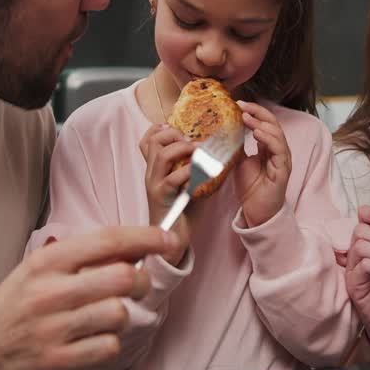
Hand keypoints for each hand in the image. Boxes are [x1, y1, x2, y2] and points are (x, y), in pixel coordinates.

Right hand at [0, 226, 169, 369]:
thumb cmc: (13, 309)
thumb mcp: (36, 271)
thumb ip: (78, 258)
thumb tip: (132, 247)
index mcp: (47, 262)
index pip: (108, 240)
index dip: (146, 238)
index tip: (168, 239)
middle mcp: (50, 292)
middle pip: (122, 277)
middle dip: (141, 282)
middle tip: (135, 288)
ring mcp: (53, 328)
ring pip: (118, 314)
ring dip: (123, 317)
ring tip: (106, 320)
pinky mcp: (57, 361)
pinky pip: (108, 347)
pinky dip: (109, 346)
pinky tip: (94, 343)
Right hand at [139, 123, 194, 263]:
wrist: (172, 241)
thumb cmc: (183, 212)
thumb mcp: (190, 184)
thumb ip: (197, 167)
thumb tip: (221, 151)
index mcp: (155, 168)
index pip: (148, 139)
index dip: (162, 128)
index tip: (181, 129)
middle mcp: (151, 173)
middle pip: (155, 140)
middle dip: (176, 134)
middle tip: (194, 141)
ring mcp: (154, 184)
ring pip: (163, 154)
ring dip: (185, 149)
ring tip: (200, 153)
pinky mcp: (161, 197)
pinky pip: (174, 178)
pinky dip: (191, 172)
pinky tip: (203, 174)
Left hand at [235, 101, 291, 227]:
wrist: (256, 211)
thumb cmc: (250, 187)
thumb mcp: (238, 161)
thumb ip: (236, 145)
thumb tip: (223, 129)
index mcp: (268, 146)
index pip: (265, 121)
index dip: (253, 111)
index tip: (238, 104)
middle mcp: (278, 150)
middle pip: (273, 123)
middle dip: (257, 112)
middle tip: (242, 106)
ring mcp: (282, 159)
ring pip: (277, 134)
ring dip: (261, 123)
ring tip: (246, 118)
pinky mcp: (283, 170)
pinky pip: (279, 150)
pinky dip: (269, 139)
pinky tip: (257, 133)